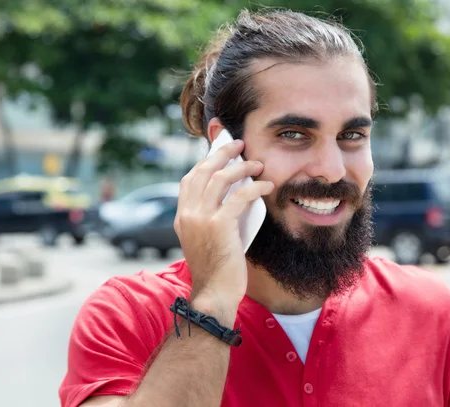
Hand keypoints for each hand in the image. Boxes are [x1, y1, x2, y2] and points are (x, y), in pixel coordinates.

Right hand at [174, 139, 273, 308]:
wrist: (214, 293)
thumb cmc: (216, 270)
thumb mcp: (205, 240)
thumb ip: (210, 218)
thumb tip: (234, 196)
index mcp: (182, 217)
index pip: (190, 179)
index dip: (206, 162)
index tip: (222, 152)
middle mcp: (187, 214)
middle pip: (204, 171)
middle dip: (223, 153)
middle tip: (240, 144)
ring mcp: (201, 218)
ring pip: (221, 178)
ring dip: (242, 166)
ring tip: (258, 164)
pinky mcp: (219, 225)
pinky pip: (240, 196)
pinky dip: (256, 186)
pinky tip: (267, 185)